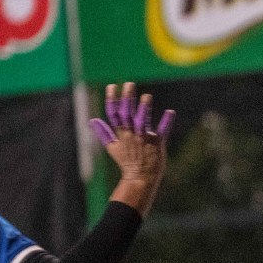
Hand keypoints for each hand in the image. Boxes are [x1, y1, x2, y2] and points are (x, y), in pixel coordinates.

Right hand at [90, 82, 172, 216]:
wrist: (141, 178)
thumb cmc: (127, 162)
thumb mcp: (112, 148)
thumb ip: (103, 133)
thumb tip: (92, 120)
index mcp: (120, 134)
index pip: (114, 113)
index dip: (112, 99)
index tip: (113, 86)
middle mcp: (131, 135)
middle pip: (127, 114)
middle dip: (127, 98)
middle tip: (130, 83)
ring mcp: (144, 139)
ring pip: (142, 122)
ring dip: (143, 109)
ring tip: (147, 96)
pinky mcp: (157, 144)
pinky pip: (162, 132)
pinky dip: (166, 122)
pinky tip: (170, 111)